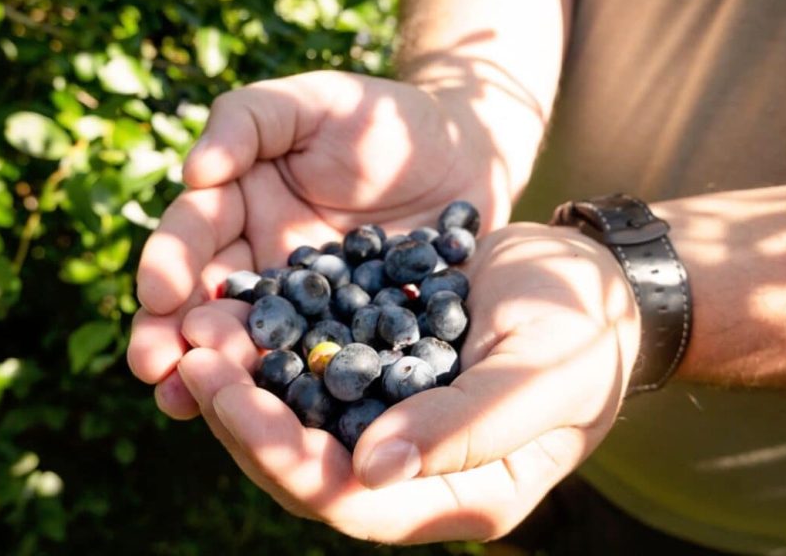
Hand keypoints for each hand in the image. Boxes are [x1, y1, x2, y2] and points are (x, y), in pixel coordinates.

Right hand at [127, 71, 510, 418]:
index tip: (158, 293)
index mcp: (239, 201)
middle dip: (174, 332)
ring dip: (214, 370)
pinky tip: (268, 414)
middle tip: (153, 368)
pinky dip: (287, 388)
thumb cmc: (382, 118)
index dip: (170, 260)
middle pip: (205, 295)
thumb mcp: (314, 100)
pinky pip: (312, 360)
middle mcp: (259, 257)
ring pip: (248, 338)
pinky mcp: (344, 332)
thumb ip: (249, 120)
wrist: (461, 153)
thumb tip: (194, 170)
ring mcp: (301, 303)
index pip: (194, 231)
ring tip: (181, 403)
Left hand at [173, 223, 640, 542]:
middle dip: (244, 415)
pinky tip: (241, 303)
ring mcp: (391, 418)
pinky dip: (275, 339)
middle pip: (305, 465)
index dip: (283, 460)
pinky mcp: (379, 369)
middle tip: (195, 354)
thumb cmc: (586, 336)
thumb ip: (466, 430)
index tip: (231, 399)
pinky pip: (314, 363)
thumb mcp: (541, 379)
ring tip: (202, 325)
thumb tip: (370, 471)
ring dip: (246, 376)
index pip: (349, 503)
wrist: (590, 281)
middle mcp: (412, 468)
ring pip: (298, 415)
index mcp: (457, 494)